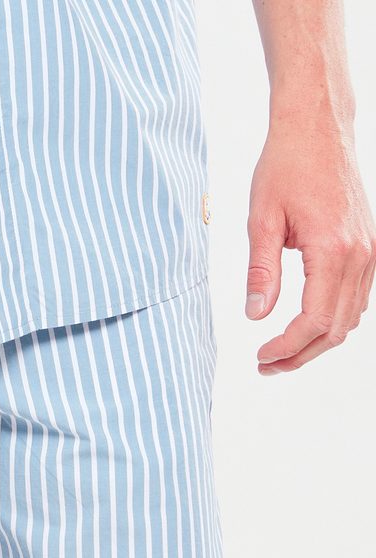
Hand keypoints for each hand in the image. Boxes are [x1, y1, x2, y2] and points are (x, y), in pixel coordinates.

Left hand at [246, 123, 375, 374]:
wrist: (317, 130)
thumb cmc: (286, 167)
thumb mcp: (261, 221)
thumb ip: (261, 271)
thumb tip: (256, 314)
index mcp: (334, 250)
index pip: (314, 320)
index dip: (287, 347)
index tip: (260, 357)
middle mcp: (361, 254)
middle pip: (336, 328)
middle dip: (300, 354)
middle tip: (265, 366)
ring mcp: (370, 251)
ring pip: (350, 317)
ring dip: (316, 341)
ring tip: (279, 352)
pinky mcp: (369, 246)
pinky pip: (357, 297)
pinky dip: (332, 320)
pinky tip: (303, 326)